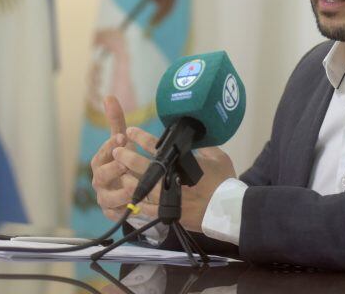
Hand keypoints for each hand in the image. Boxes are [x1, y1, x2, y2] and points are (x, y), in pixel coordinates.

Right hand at [91, 96, 138, 221]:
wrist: (124, 189)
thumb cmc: (121, 161)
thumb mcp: (120, 142)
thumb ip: (116, 121)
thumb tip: (109, 96)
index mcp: (100, 162)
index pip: (102, 153)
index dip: (110, 146)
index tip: (122, 138)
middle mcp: (100, 180)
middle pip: (101, 175)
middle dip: (114, 168)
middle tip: (126, 163)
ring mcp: (105, 197)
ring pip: (108, 197)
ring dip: (121, 192)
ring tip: (132, 187)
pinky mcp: (113, 213)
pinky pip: (117, 213)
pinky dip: (125, 210)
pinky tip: (135, 206)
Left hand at [114, 126, 236, 232]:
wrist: (227, 210)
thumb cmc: (224, 182)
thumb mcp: (218, 158)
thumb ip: (205, 147)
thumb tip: (196, 139)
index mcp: (180, 163)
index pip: (156, 146)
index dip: (141, 137)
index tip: (131, 131)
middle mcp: (170, 179)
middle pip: (142, 166)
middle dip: (127, 156)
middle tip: (117, 150)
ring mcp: (166, 197)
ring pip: (140, 188)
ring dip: (127, 179)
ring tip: (118, 173)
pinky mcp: (167, 213)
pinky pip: (145, 208)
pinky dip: (136, 202)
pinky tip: (129, 196)